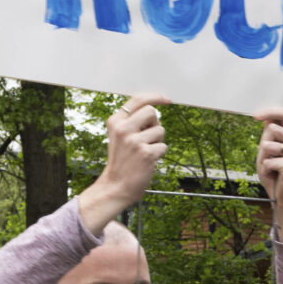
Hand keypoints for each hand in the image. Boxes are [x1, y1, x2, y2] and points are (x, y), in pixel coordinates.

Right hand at [81, 93, 170, 227]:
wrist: (115, 186)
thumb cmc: (121, 161)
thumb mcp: (118, 136)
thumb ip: (132, 122)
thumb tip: (154, 110)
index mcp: (115, 122)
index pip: (137, 99)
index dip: (155, 97)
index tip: (166, 99)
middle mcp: (123, 129)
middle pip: (152, 111)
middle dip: (155, 123)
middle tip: (148, 137)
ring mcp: (134, 141)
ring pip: (160, 130)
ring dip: (158, 141)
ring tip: (145, 152)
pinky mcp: (146, 154)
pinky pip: (163, 147)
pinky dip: (159, 154)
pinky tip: (148, 161)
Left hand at [253, 106, 282, 204]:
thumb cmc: (275, 173)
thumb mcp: (268, 150)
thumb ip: (269, 134)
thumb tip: (267, 118)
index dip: (269, 112)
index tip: (256, 116)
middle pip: (272, 128)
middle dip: (264, 144)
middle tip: (271, 158)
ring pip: (267, 144)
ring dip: (264, 158)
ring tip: (273, 167)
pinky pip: (268, 161)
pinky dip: (266, 169)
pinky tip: (275, 175)